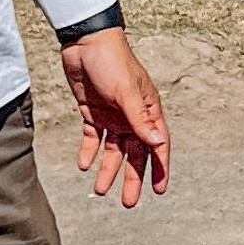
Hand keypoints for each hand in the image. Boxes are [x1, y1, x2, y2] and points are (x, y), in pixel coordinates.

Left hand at [60, 27, 171, 207]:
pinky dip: (89, 151)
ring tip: (99, 190)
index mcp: (148, 110)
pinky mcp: (92, 111)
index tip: (159, 191)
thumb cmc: (112, 61)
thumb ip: (140, 119)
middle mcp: (132, 116)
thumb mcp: (126, 92)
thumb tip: (158, 144)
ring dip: (108, 169)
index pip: (157, 145)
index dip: (159, 168)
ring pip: (113, 150)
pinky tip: (84, 166)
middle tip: (128, 202)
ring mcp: (112, 114)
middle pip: (135, 153)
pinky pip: (92, 138)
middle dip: (132, 178)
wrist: (84, 41)